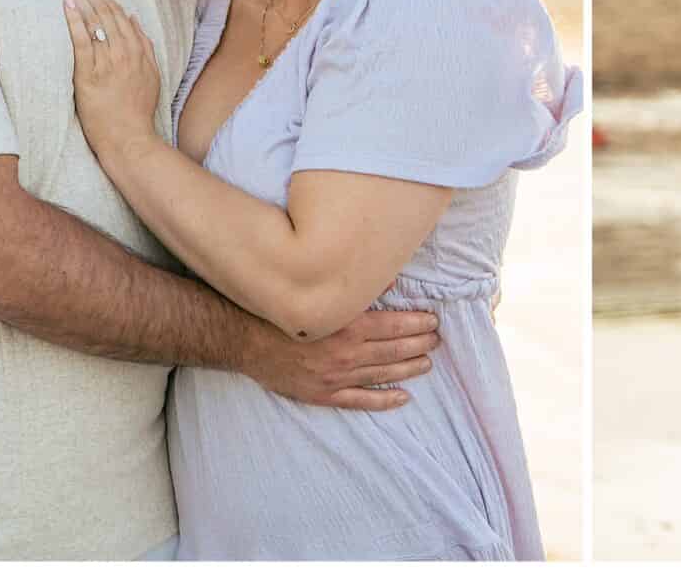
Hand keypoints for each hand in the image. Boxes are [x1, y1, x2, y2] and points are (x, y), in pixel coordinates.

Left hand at [62, 0, 163, 161]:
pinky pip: (82, 41)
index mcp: (140, 52)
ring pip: (95, 22)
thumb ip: (145, 47)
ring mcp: (109, 62)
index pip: (120, 15)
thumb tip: (134, 20)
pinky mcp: (90, 74)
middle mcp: (126, 52)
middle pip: (106, 13)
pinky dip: (75, 20)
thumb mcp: (151, 76)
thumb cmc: (137, 111)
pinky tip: (67, 4)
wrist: (130, 138)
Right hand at [238, 308, 441, 410]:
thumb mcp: (320, 294)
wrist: (244, 339)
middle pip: (394, 350)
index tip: (433, 320)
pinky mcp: (323, 394)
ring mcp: (335, 377)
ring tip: (427, 363)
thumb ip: (357, 289)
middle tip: (436, 340)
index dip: (417, 324)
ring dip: (408, 368)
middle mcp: (346, 354)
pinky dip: (383, 400)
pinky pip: (360, 400)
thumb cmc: (282, 312)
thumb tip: (391, 279)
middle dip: (420, 344)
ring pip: (382, 374)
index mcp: (348, 326)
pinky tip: (403, 397)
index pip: (395, 326)